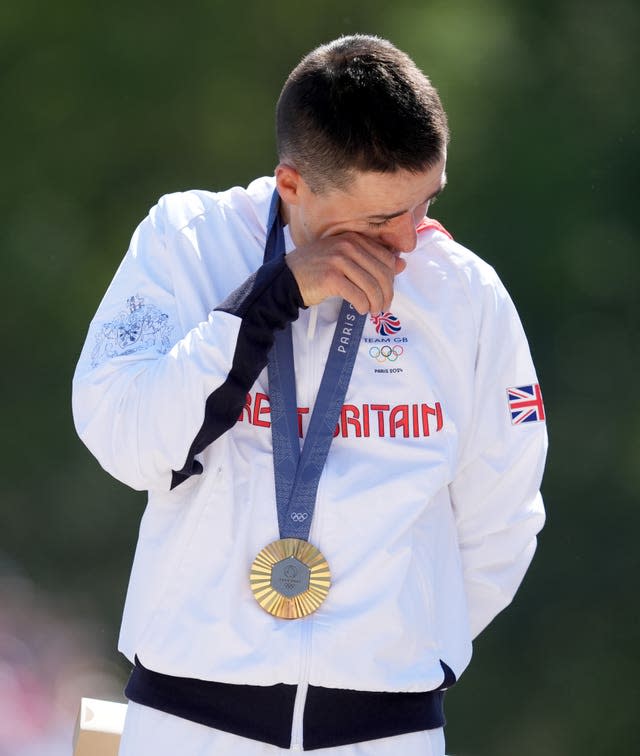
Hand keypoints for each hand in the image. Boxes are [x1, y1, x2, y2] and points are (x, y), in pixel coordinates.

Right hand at [285, 232, 405, 314]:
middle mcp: (347, 245)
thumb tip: (401, 264)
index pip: (386, 258)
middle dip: (387, 293)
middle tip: (383, 307)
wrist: (287, 278)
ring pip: (371, 285)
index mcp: (353, 239)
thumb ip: (372, 259)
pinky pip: (357, 295)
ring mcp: (339, 260)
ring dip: (376, 303)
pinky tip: (361, 310)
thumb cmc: (317, 269)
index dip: (391, 278)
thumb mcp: (345, 259)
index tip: (387, 292)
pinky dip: (363, 305)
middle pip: (381, 273)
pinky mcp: (331, 277)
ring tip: (373, 311)